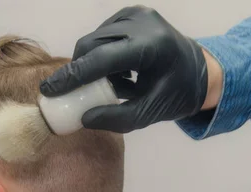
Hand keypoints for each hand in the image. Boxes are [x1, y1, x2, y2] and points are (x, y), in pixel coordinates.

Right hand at [40, 6, 219, 132]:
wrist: (202, 71)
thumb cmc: (177, 95)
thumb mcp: (149, 114)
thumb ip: (116, 119)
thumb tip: (83, 118)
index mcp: (151, 47)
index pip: (101, 59)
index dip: (72, 76)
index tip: (49, 90)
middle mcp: (143, 23)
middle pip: (92, 45)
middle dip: (79, 71)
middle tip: (78, 95)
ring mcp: (138, 13)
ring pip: (94, 38)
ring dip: (92, 64)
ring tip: (111, 85)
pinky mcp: (134, 12)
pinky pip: (104, 34)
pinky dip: (102, 54)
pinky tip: (119, 71)